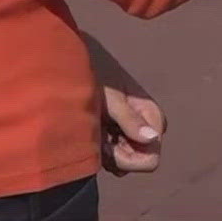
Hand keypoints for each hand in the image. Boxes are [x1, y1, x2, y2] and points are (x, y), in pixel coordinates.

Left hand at [84, 33, 164, 175]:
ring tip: (91, 139)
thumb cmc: (92, 76)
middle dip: (121, 156)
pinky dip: (102, 154)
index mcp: (146, 111)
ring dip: (110, 156)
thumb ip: (130, 119)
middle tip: (99, 143)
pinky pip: (114, 156)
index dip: (136, 153)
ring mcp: (125, 129)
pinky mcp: (110, 133)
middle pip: (142, 156)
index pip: (154, 146)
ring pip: (127, 158)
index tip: (112, 143)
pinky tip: (89, 142)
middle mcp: (140, 122)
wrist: (67, 64)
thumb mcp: (111, 97)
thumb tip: (152, 138)